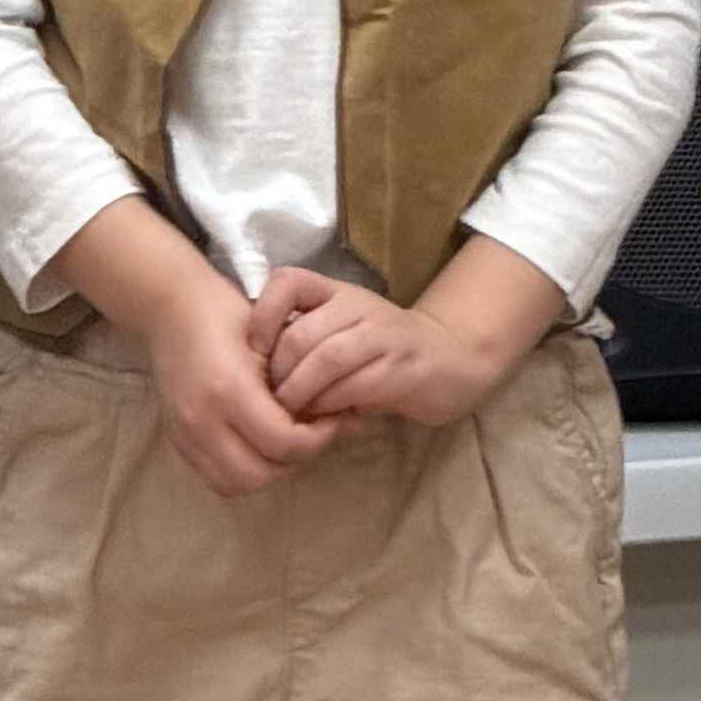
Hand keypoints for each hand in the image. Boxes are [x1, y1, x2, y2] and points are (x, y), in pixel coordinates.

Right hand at [50, 194, 332, 497]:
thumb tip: (327, 415)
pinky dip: (241, 471)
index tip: (329, 419)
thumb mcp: (267, 337)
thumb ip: (293, 381)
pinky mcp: (177, 441)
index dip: (316, 438)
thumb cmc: (223, 313)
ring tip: (284, 443)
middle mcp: (202, 420)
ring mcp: (184, 434)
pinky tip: (257, 445)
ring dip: (266, 472)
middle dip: (293, 461)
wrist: (167, 309)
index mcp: (228, 389)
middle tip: (310, 435)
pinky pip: (214, 477)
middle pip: (259, 474)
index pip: (284, 443)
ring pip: (235, 485)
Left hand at [256, 236, 563, 433]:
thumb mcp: (341, 332)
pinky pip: (353, 387)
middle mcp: (359, 305)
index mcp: (336, 291)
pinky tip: (324, 419)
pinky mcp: (402, 367)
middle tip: (267, 399)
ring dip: (299, 393)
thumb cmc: (381, 352)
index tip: (254, 351)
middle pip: (300, 334)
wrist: (450, 360)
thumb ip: (303, 340)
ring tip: (289, 412)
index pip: (288, 281)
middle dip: (277, 374)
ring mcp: (383, 335)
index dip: (262, 316)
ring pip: (325, 360)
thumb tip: (250, 373)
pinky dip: (330, 407)